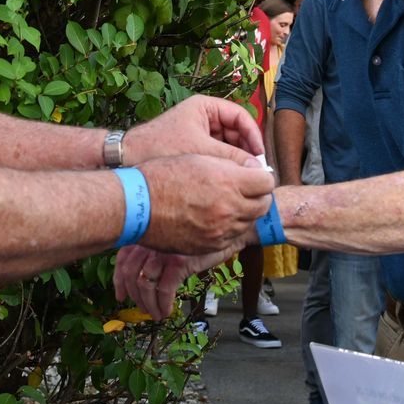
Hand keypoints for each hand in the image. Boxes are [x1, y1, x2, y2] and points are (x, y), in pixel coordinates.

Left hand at [114, 242, 238, 317]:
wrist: (229, 232)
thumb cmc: (201, 239)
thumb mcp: (172, 241)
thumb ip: (154, 251)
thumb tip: (141, 279)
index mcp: (146, 235)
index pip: (123, 259)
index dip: (119, 281)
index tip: (120, 296)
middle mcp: (151, 241)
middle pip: (131, 274)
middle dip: (135, 297)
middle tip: (143, 309)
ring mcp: (164, 251)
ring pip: (145, 284)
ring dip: (148, 304)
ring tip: (155, 314)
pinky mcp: (179, 261)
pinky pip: (164, 289)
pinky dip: (163, 304)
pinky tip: (166, 311)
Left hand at [124, 95, 264, 164]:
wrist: (127, 158)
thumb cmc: (161, 147)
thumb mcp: (201, 152)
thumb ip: (231, 159)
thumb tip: (257, 170)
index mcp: (205, 107)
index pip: (240, 117)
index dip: (253, 136)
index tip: (259, 156)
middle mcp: (203, 116)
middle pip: (235, 132)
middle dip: (245, 151)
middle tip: (254, 171)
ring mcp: (197, 131)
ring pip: (226, 145)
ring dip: (235, 160)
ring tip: (242, 177)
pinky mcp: (192, 146)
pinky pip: (215, 154)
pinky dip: (222, 165)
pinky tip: (227, 180)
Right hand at [136, 153, 273, 255]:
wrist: (137, 205)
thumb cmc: (163, 175)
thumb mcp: (200, 158)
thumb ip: (231, 165)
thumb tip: (253, 170)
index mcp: (229, 182)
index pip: (267, 182)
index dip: (261, 176)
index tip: (254, 175)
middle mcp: (229, 208)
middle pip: (263, 205)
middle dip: (258, 196)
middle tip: (248, 190)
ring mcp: (219, 231)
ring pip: (248, 223)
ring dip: (245, 213)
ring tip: (229, 203)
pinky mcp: (209, 246)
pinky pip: (231, 238)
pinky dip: (229, 228)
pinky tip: (216, 218)